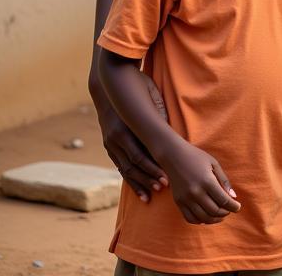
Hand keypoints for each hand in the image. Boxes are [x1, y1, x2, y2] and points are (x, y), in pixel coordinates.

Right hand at [91, 73, 167, 202]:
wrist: (108, 86)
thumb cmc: (136, 87)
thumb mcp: (151, 96)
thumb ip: (158, 116)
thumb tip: (173, 135)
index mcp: (124, 129)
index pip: (140, 155)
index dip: (154, 167)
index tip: (167, 177)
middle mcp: (115, 139)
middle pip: (133, 165)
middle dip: (148, 177)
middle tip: (164, 187)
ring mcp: (109, 143)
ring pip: (125, 169)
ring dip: (139, 182)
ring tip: (151, 195)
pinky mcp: (108, 146)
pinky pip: (119, 166)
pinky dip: (129, 178)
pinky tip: (138, 189)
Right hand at [159, 139, 240, 224]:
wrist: (174, 156)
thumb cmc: (197, 157)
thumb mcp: (214, 164)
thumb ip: (224, 181)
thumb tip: (233, 197)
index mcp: (207, 181)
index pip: (223, 200)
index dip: (233, 206)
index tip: (238, 207)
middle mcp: (195, 192)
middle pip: (214, 211)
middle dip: (225, 213)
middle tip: (230, 210)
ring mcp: (185, 199)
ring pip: (202, 217)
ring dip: (214, 219)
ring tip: (221, 215)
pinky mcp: (178, 202)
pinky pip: (190, 218)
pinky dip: (200, 221)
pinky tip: (207, 217)